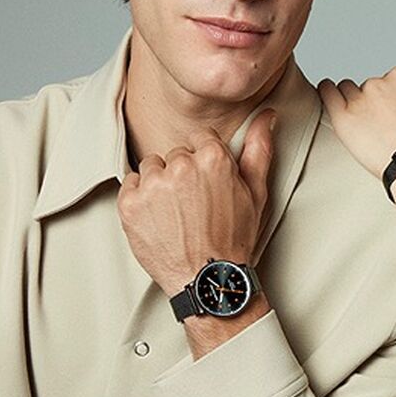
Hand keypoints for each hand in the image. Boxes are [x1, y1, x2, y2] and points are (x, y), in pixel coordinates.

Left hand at [117, 110, 274, 295]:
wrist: (208, 279)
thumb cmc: (234, 239)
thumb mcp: (256, 193)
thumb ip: (259, 149)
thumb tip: (266, 116)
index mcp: (213, 159)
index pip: (200, 138)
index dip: (205, 162)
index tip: (207, 185)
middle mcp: (180, 166)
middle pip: (175, 153)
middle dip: (182, 174)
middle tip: (193, 205)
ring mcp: (153, 185)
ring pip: (151, 167)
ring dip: (159, 184)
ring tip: (175, 213)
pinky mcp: (130, 204)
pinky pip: (130, 184)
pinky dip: (140, 199)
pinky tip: (158, 218)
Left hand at [319, 69, 395, 178]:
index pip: (387, 80)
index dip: (387, 98)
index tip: (389, 112)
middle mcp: (380, 84)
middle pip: (366, 86)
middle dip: (369, 102)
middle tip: (376, 124)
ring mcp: (360, 99)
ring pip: (347, 91)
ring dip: (350, 103)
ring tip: (359, 123)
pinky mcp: (344, 116)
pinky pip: (327, 94)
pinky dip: (326, 93)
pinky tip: (326, 94)